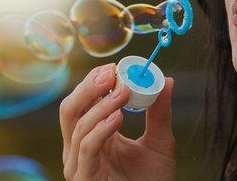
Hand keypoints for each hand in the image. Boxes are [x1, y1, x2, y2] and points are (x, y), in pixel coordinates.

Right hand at [60, 63, 176, 180]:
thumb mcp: (159, 141)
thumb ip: (159, 112)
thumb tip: (166, 80)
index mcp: (93, 136)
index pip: (83, 102)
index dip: (94, 82)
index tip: (114, 66)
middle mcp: (80, 148)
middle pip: (70, 109)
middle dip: (88, 88)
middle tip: (110, 73)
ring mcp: (79, 164)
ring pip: (78, 126)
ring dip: (101, 105)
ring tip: (124, 91)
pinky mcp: (83, 178)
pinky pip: (87, 148)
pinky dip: (100, 129)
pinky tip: (118, 117)